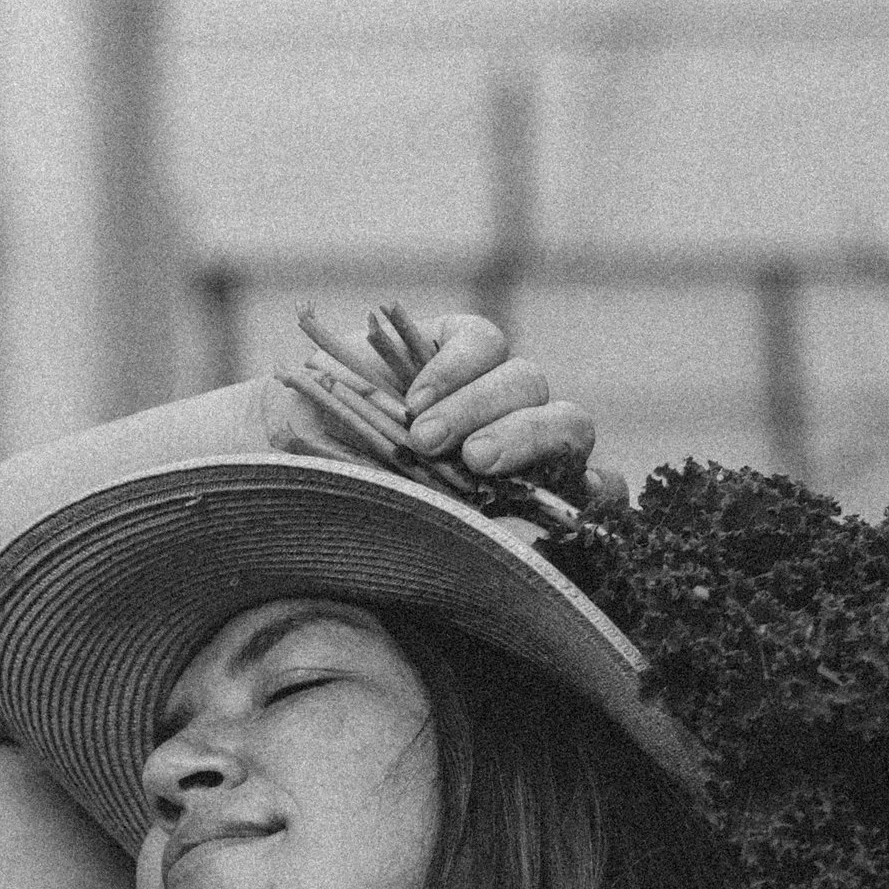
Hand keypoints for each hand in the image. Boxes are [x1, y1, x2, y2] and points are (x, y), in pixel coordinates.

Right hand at [262, 309, 627, 510]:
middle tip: (476, 464)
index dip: (597, 496)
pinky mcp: (463, 342)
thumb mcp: (411, 535)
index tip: (577, 505)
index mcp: (529, 499)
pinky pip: (482, 343)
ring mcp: (497, 389)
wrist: (291, 454)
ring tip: (421, 437)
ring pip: (526, 382)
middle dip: (526, 441)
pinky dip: (453, 370)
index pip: (596, 493)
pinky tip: (414, 399)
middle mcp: (524, 442)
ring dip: (477, 409)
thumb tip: (520, 546)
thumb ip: (467, 537)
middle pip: (567, 427)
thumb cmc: (354, 510)